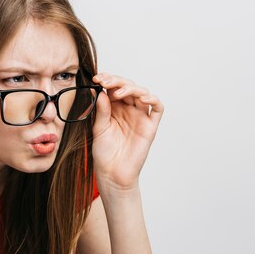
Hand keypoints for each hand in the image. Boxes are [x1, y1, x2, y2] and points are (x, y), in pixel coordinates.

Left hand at [91, 73, 163, 191]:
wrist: (112, 174)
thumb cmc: (104, 154)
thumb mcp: (99, 129)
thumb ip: (101, 110)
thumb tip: (101, 91)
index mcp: (114, 108)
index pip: (114, 87)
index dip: (107, 80)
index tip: (97, 78)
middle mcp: (129, 110)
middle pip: (128, 87)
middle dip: (117, 81)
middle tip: (105, 82)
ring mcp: (140, 117)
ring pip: (142, 93)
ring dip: (131, 88)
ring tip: (118, 93)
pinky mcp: (150, 126)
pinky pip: (158, 108)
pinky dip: (153, 99)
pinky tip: (142, 98)